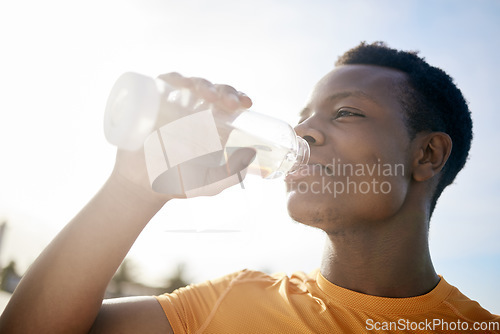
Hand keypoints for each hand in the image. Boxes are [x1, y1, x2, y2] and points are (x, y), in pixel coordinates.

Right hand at [110, 73, 254, 201]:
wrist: (141, 186)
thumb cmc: (178, 183)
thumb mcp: (209, 184)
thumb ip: (230, 175)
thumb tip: (251, 154)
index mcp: (211, 123)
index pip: (228, 102)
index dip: (239, 96)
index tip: (247, 104)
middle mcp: (193, 110)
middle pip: (213, 90)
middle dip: (224, 91)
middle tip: (230, 104)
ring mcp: (172, 104)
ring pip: (191, 83)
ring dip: (202, 84)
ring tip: (208, 96)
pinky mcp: (152, 102)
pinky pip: (162, 83)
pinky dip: (171, 79)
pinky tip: (180, 84)